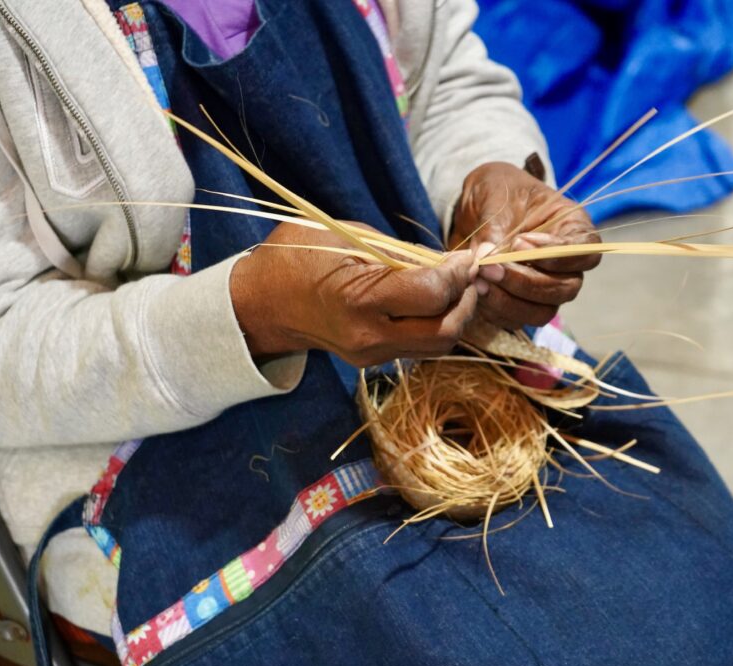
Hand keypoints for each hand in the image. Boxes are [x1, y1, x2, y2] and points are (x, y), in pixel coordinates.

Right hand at [231, 221, 477, 366]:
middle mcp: (368, 336)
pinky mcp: (372, 361)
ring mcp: (370, 354)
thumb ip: (403, 253)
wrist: (262, 303)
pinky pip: (419, 346)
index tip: (467, 255)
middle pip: (445, 331)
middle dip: (466, 300)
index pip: (433, 293)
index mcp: (359, 299)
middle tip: (470, 274)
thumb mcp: (349, 237)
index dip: (460, 273)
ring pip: (437, 345)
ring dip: (456, 315)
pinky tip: (435, 300)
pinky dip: (437, 324)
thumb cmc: (299, 256)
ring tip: (457, 286)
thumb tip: (449, 260)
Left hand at [450, 162, 600, 329]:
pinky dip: (496, 310)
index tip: (520, 242)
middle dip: (526, 282)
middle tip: (489, 267)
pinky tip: (475, 290)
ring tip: (479, 280)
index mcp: (574, 228)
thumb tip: (487, 257)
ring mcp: (547, 287)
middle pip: (565, 288)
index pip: (586, 251)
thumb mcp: (497, 198)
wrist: (476, 207)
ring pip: (544, 311)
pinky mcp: (522, 304)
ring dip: (510, 301)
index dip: (557, 254)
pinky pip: (518, 319)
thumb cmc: (497, 192)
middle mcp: (567, 264)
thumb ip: (496, 228)